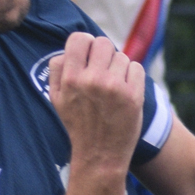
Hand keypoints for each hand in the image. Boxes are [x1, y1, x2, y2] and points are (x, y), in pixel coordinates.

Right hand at [47, 31, 144, 173]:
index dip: (85, 44)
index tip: (89, 55)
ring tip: (113, 88)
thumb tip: (69, 48)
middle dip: (104, 55)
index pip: (79, 38)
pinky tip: (125, 92)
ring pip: (121, 56)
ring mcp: (114, 87)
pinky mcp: (133, 95)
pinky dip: (133, 77)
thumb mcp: (57, 99)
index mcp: (71, 79)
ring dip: (119, 68)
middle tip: (103, 72)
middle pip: (103, 43)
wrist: (100, 156)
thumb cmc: (79, 125)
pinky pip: (137, 68)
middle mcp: (92, 80)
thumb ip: (57, 70)